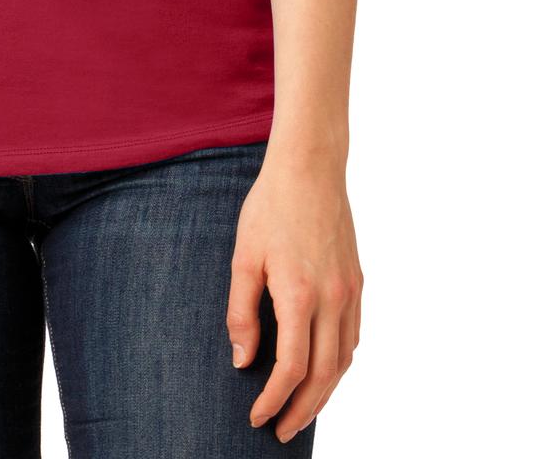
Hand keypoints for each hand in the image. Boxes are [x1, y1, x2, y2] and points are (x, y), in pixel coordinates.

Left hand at [226, 149, 362, 442]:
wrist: (310, 168)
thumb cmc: (270, 207)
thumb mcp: (243, 257)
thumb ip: (242, 312)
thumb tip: (242, 360)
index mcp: (299, 295)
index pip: (291, 368)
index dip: (274, 399)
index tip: (256, 417)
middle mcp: (332, 299)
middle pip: (323, 375)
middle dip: (302, 410)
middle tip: (280, 431)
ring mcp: (350, 291)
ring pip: (344, 361)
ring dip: (324, 393)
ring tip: (301, 411)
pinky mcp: (357, 282)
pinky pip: (353, 336)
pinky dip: (340, 363)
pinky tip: (325, 371)